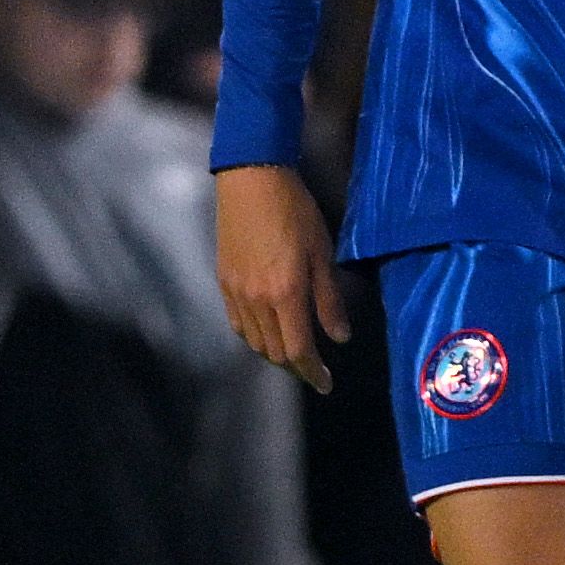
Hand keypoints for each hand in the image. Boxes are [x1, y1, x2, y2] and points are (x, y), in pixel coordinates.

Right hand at [216, 161, 348, 392]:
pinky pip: (238, 323)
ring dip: (275, 355)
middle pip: (274, 352)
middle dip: (296, 368)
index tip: (326, 384)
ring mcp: (236, 292)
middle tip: (315, 371)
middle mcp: (256, 300)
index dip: (312, 373)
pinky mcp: (224, 281)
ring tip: (295, 354)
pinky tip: (268, 332)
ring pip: (254, 342)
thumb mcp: (322, 254)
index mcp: (285, 294)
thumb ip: (329, 300)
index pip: (298, 351)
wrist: (252, 180)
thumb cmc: (295, 211)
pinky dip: (254, 337)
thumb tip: (340, 337)